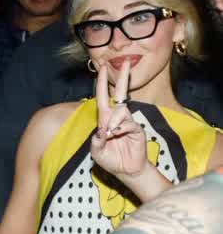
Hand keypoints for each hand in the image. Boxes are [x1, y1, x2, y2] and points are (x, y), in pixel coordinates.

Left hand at [91, 61, 146, 177]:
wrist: (126, 171)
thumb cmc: (111, 160)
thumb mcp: (97, 152)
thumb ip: (97, 141)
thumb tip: (103, 129)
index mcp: (105, 120)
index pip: (103, 98)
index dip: (102, 84)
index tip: (102, 69)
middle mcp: (117, 118)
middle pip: (121, 94)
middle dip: (123, 78)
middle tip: (125, 63)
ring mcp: (128, 122)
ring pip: (121, 111)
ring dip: (114, 120)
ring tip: (111, 133)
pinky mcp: (137, 129)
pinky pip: (128, 123)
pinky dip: (121, 128)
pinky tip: (117, 134)